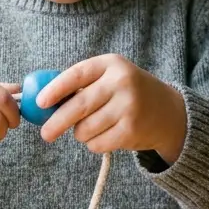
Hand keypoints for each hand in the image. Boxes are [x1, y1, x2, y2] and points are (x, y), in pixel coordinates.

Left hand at [37, 55, 186, 163]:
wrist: (168, 112)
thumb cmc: (127, 94)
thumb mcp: (109, 78)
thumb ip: (80, 85)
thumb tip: (41, 103)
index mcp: (111, 64)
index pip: (77, 75)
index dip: (55, 89)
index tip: (40, 103)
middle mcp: (121, 83)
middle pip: (79, 106)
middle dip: (57, 122)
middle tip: (45, 134)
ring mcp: (128, 107)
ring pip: (85, 128)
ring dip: (80, 134)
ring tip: (92, 127)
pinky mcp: (132, 130)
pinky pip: (97, 143)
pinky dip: (94, 144)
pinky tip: (106, 135)